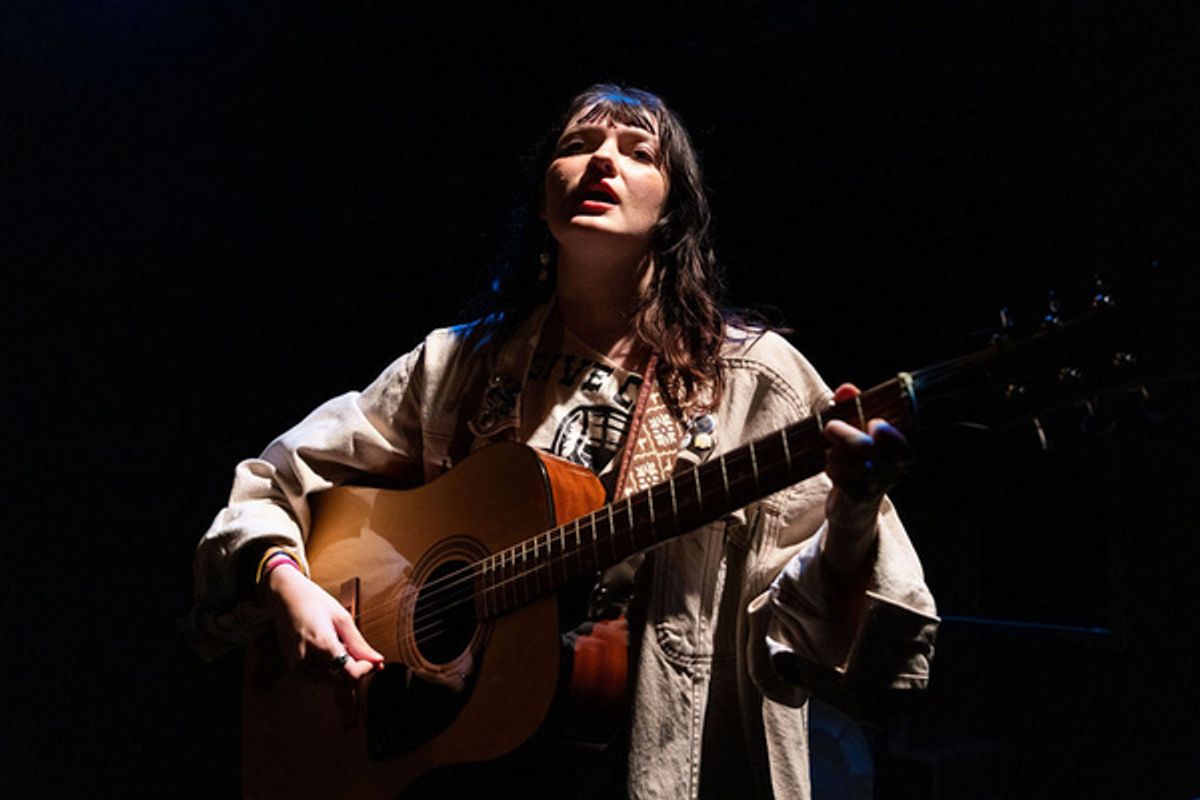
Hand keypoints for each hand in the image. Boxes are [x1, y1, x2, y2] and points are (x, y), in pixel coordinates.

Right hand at [262, 565, 384, 680]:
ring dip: (342, 670)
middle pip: (342, 682)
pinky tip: (329, 651)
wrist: (285, 596)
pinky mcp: (293, 668)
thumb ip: (360, 644)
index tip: (375, 660)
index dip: (367, 669)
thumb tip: (378, 660)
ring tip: (340, 646)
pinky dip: (329, 669)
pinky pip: (318, 678)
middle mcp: (307, 660)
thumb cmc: (314, 601)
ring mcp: (297, 666)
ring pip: (331, 682)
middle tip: (363, 653)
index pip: (351, 675)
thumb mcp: (342, 619)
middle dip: (356, 670)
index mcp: (322, 646)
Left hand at [821, 383, 911, 573]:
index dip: (884, 431)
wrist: (854, 504)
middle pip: (866, 447)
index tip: (872, 423)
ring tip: (833, 453)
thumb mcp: (856, 427)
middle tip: (830, 427)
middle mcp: (894, 468)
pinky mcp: (860, 498)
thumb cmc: (857, 456)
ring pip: (850, 463)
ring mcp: (878, 485)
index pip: (897, 438)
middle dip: (844, 435)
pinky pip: (842, 480)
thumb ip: (853, 405)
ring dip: (835, 455)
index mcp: (901, 449)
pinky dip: (833, 470)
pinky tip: (833, 469)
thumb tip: (847, 389)